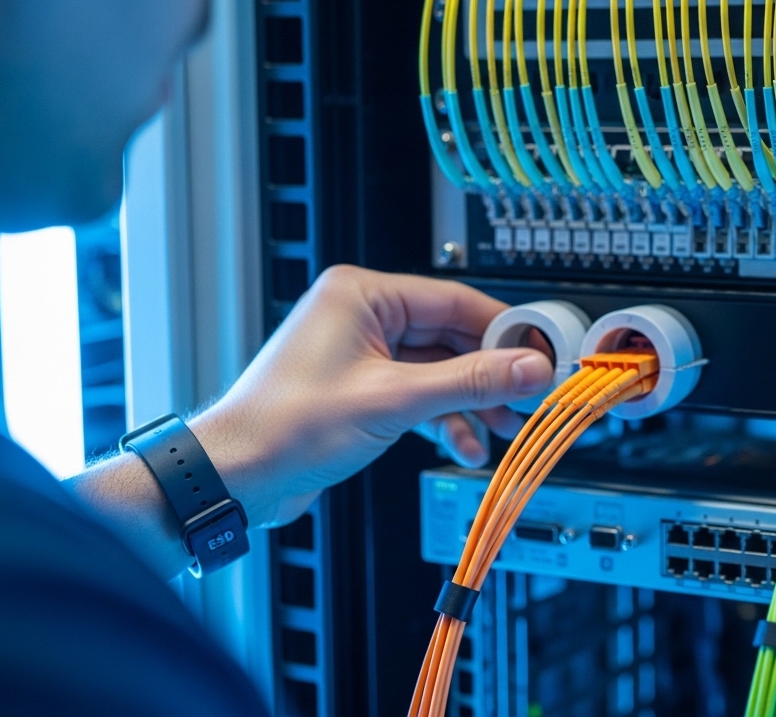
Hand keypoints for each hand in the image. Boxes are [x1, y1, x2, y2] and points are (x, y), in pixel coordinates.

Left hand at [188, 265, 552, 527]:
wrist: (237, 479)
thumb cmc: (285, 428)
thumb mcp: (395, 401)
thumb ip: (470, 382)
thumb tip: (526, 367)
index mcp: (361, 296)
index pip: (455, 300)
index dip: (503, 331)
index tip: (538, 355)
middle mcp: (362, 317)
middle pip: (452, 337)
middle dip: (489, 375)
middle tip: (526, 398)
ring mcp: (362, 354)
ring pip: (439, 370)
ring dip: (471, 402)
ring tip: (500, 429)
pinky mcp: (362, 389)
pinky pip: (419, 394)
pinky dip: (444, 419)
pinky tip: (464, 445)